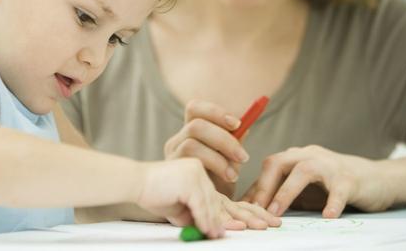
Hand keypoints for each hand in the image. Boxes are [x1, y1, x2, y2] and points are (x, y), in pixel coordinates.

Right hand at [136, 159, 279, 237]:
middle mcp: (202, 173)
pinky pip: (202, 204)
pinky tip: (214, 231)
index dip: (246, 211)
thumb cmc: (153, 194)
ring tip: (249, 230)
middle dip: (251, 214)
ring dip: (228, 222)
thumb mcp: (181, 210)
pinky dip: (208, 220)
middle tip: (270, 224)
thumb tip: (217, 230)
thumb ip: (199, 216)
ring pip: (216, 204)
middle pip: (229, 198)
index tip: (262, 222)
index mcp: (202, 179)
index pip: (227, 198)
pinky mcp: (189, 179)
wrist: (135, 182)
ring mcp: (196, 173)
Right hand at [164, 100, 249, 196]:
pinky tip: (227, 181)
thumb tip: (244, 127)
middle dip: (223, 138)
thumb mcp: (226, 162)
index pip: (195, 108)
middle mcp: (176, 141)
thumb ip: (231, 145)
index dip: (215, 111)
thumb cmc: (212, 185)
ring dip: (219, 157)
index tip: (238, 124)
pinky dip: (215, 168)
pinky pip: (192, 162)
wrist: (197, 214)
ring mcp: (172, 156)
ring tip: (234, 175)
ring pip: (192, 143)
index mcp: (188, 133)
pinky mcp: (172, 171)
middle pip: (195, 124)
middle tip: (244, 157)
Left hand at [242, 145, 395, 217]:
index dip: (253, 187)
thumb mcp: (305, 188)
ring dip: (286, 192)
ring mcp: (330, 165)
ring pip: (305, 171)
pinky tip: (327, 216)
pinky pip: (339, 190)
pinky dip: (332, 203)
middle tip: (254, 208)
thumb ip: (282, 192)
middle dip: (264, 185)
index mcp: (296, 156)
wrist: (377, 179)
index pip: (268, 168)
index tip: (241, 208)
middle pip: (280, 162)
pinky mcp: (350, 179)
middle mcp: (310, 155)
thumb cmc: (334, 184)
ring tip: (276, 212)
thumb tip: (252, 206)